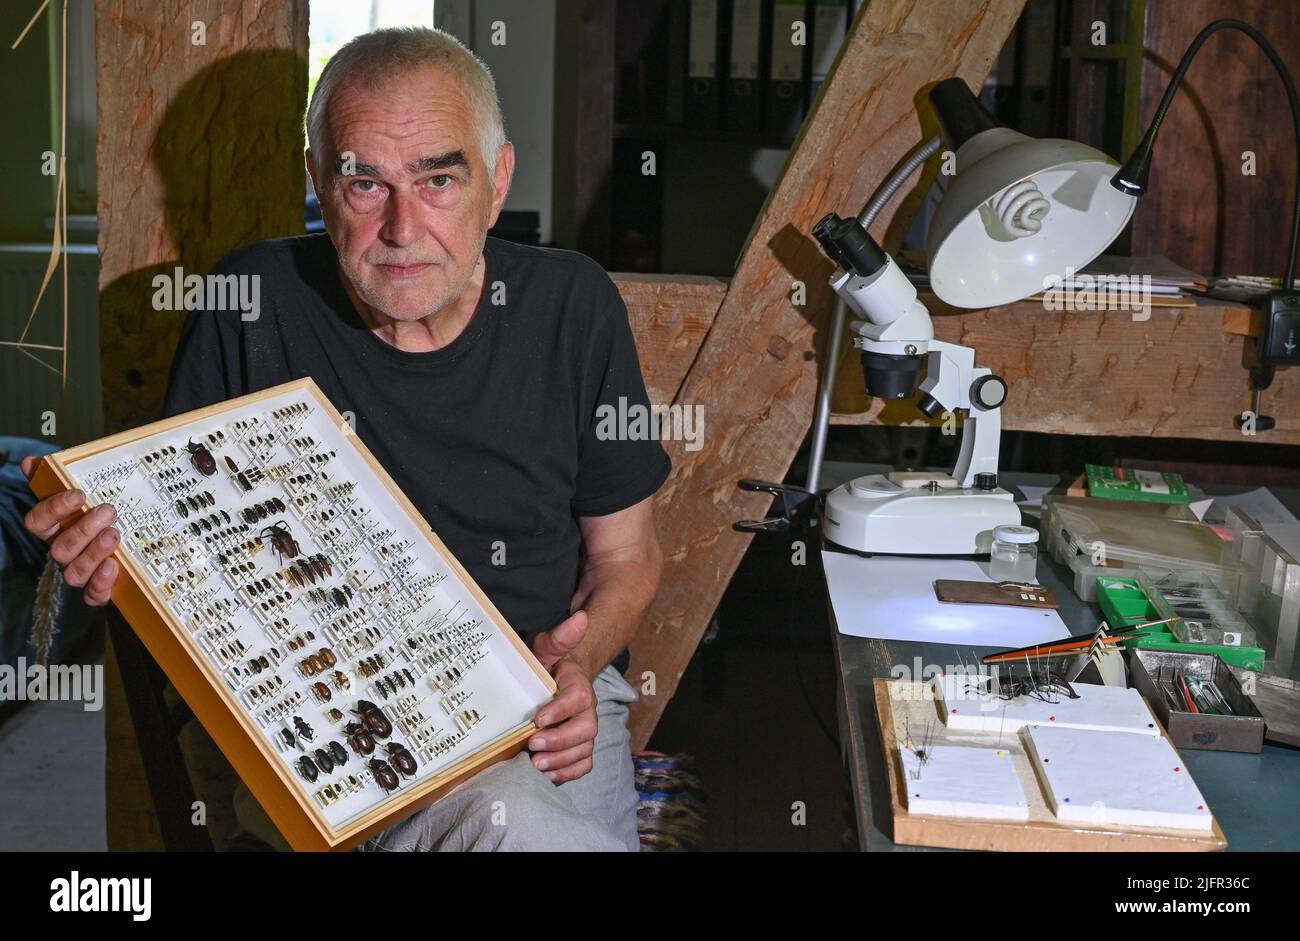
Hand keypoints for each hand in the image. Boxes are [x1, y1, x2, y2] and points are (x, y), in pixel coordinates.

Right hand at [20, 455, 120, 605]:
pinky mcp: (99, 591)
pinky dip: (101, 583)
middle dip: (83, 530)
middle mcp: (64, 553)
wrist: (136, 551)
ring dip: (93, 553)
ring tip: (114, 535)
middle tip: (109, 512)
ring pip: (74, 572)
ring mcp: (80, 573)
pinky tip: (114, 566)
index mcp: (55, 529)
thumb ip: (57, 478)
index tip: (79, 494)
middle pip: (60, 548)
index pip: (38, 522)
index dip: (54, 509)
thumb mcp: (87, 494)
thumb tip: (31, 462)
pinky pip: (93, 595)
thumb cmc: (103, 517)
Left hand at [527, 610, 597, 782]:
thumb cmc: (549, 665)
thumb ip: (560, 637)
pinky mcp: (579, 745)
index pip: (578, 698)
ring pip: (585, 749)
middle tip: (533, 745)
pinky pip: (584, 763)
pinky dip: (570, 773)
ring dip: (562, 760)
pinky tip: (549, 774)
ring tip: (536, 764)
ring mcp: (584, 729)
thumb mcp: (548, 648)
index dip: (561, 710)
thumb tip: (580, 618)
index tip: (538, 719)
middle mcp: (587, 709)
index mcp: (578, 685)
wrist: (558, 679)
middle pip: (586, 729)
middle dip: (560, 741)